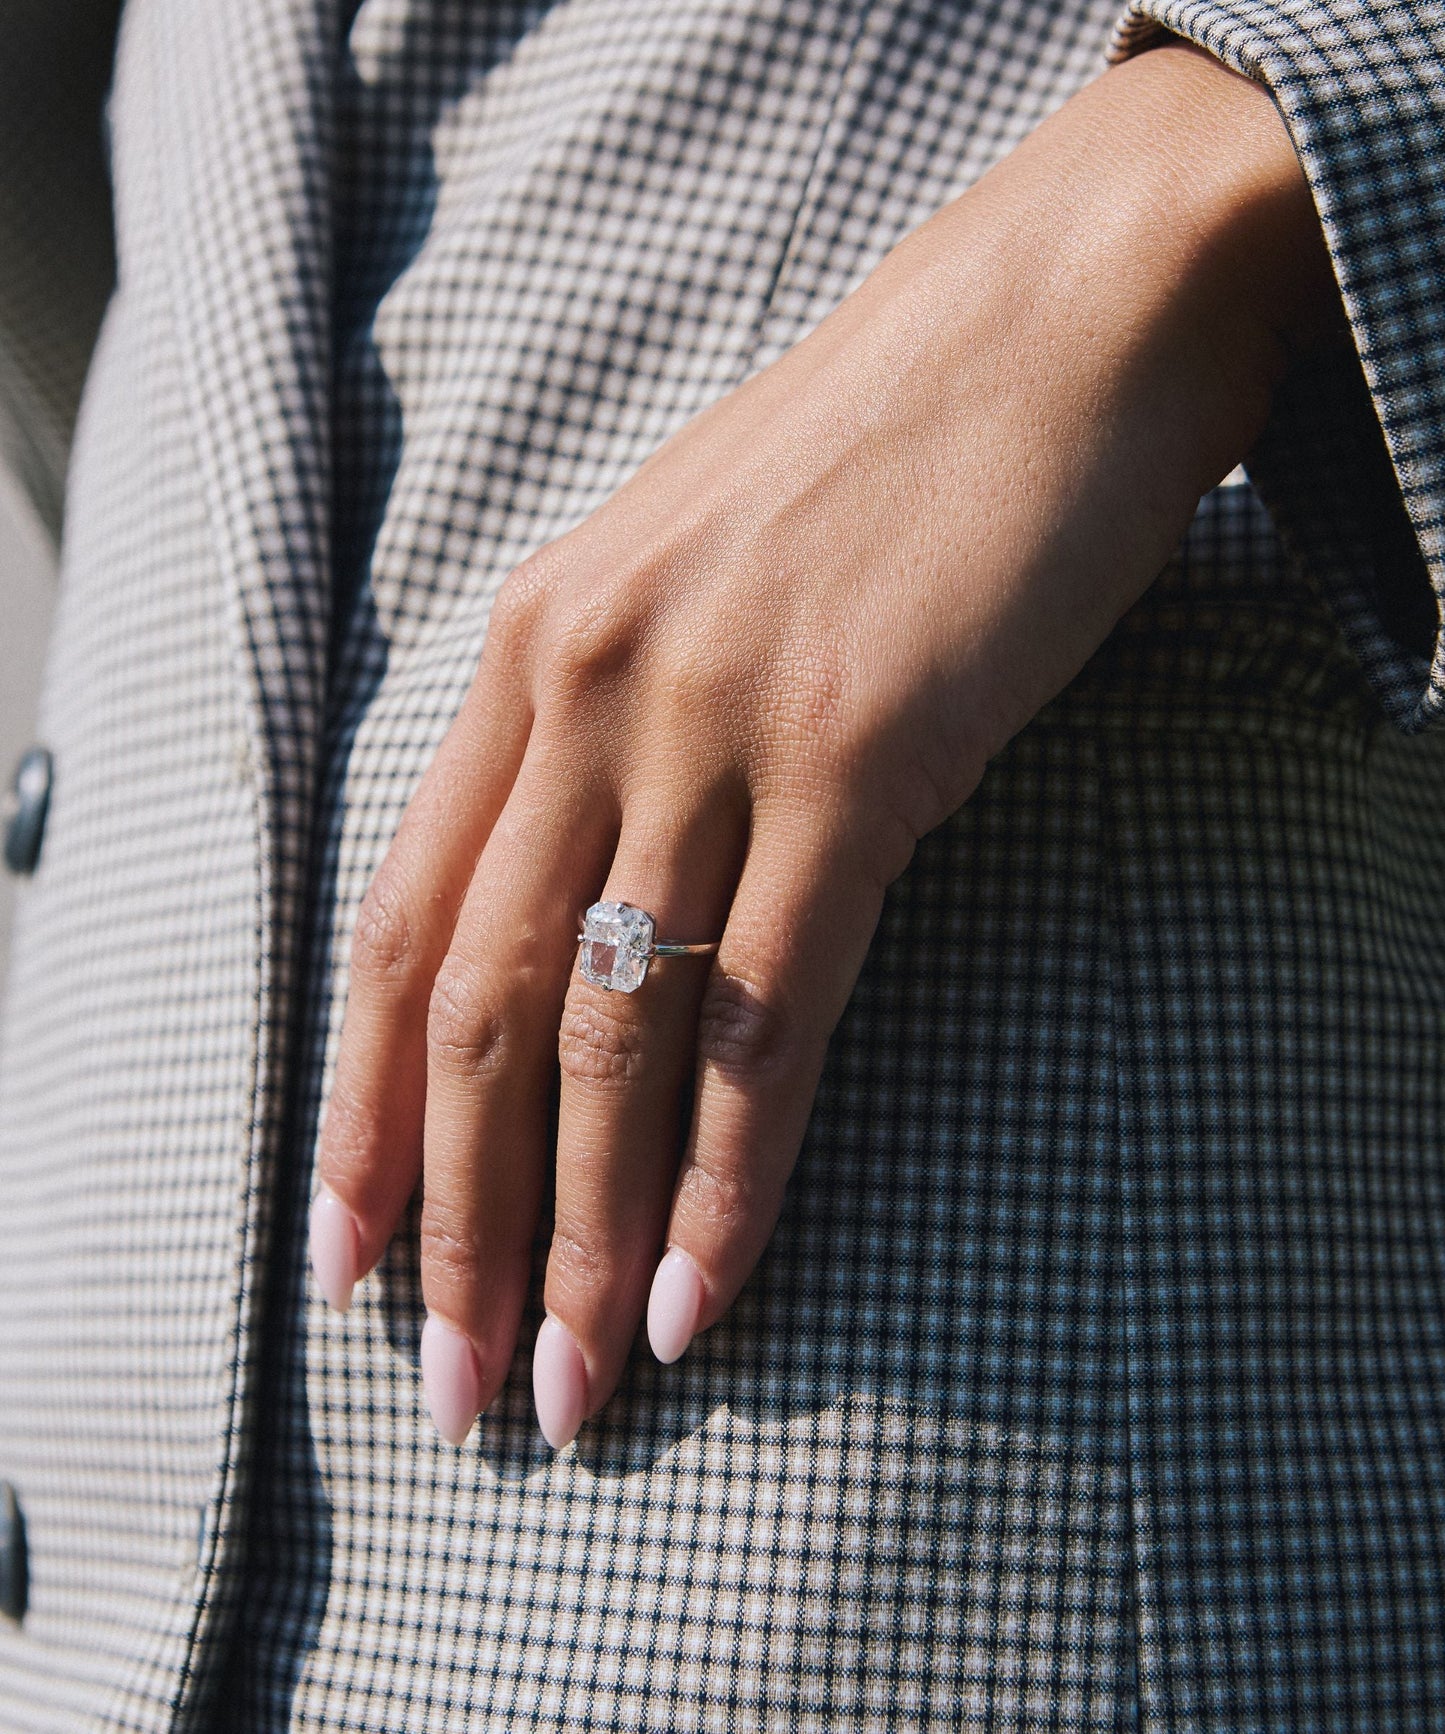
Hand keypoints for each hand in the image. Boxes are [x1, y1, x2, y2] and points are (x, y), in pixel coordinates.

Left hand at [308, 43, 1334, 1447]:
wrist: (1050, 330)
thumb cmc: (874, 468)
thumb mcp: (691, 587)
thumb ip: (611, 734)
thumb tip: (583, 922)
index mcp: (530, 651)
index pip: (400, 925)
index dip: (364, 1110)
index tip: (354, 1256)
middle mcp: (591, 690)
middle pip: (476, 1010)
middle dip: (456, 1224)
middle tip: (459, 1390)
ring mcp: (721, 723)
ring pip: (611, 1037)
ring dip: (584, 1235)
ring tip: (576, 1389)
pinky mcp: (864, 758)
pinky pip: (769, 1016)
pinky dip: (730, 1178)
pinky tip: (706, 1292)